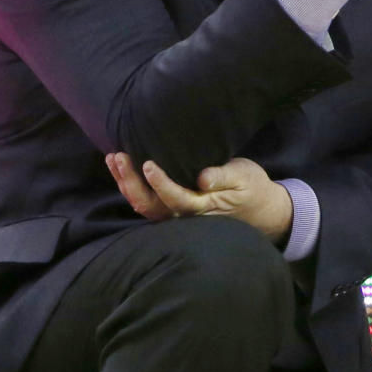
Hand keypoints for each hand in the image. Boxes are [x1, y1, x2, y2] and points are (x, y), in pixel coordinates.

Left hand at [106, 153, 292, 243]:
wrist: (258, 207)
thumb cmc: (251, 187)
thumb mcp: (244, 177)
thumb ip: (224, 177)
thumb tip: (203, 178)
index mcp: (203, 207)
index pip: (176, 199)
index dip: (160, 183)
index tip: (148, 163)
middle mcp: (185, 215)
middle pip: (151, 206)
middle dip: (132, 183)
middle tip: (120, 156)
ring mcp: (176, 214)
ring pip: (144, 205)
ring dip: (125, 183)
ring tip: (113, 158)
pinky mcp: (171, 208)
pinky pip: (145, 201)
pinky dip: (130, 185)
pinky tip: (119, 166)